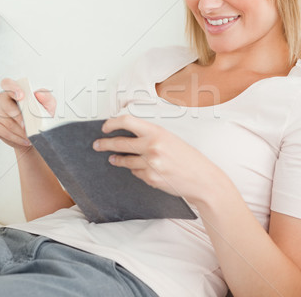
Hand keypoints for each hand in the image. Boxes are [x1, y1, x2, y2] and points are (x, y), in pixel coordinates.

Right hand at [0, 78, 55, 150]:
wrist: (34, 134)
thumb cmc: (39, 117)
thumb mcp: (48, 106)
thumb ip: (47, 98)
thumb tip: (39, 94)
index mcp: (14, 90)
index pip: (7, 83)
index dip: (12, 88)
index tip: (21, 97)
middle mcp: (2, 99)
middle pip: (3, 102)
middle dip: (16, 115)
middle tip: (26, 125)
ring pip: (3, 119)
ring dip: (18, 130)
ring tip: (28, 135)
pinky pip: (1, 130)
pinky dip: (14, 137)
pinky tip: (22, 139)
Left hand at [92, 114, 217, 203]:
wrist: (203, 180)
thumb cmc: (189, 158)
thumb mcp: (171, 139)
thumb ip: (150, 136)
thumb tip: (128, 136)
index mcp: (157, 132)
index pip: (127, 121)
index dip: (112, 123)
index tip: (105, 127)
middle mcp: (152, 146)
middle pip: (119, 143)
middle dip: (105, 144)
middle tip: (97, 145)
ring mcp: (150, 164)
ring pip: (125, 161)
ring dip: (117, 160)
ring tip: (113, 159)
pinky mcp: (150, 178)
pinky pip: (136, 173)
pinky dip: (137, 171)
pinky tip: (144, 169)